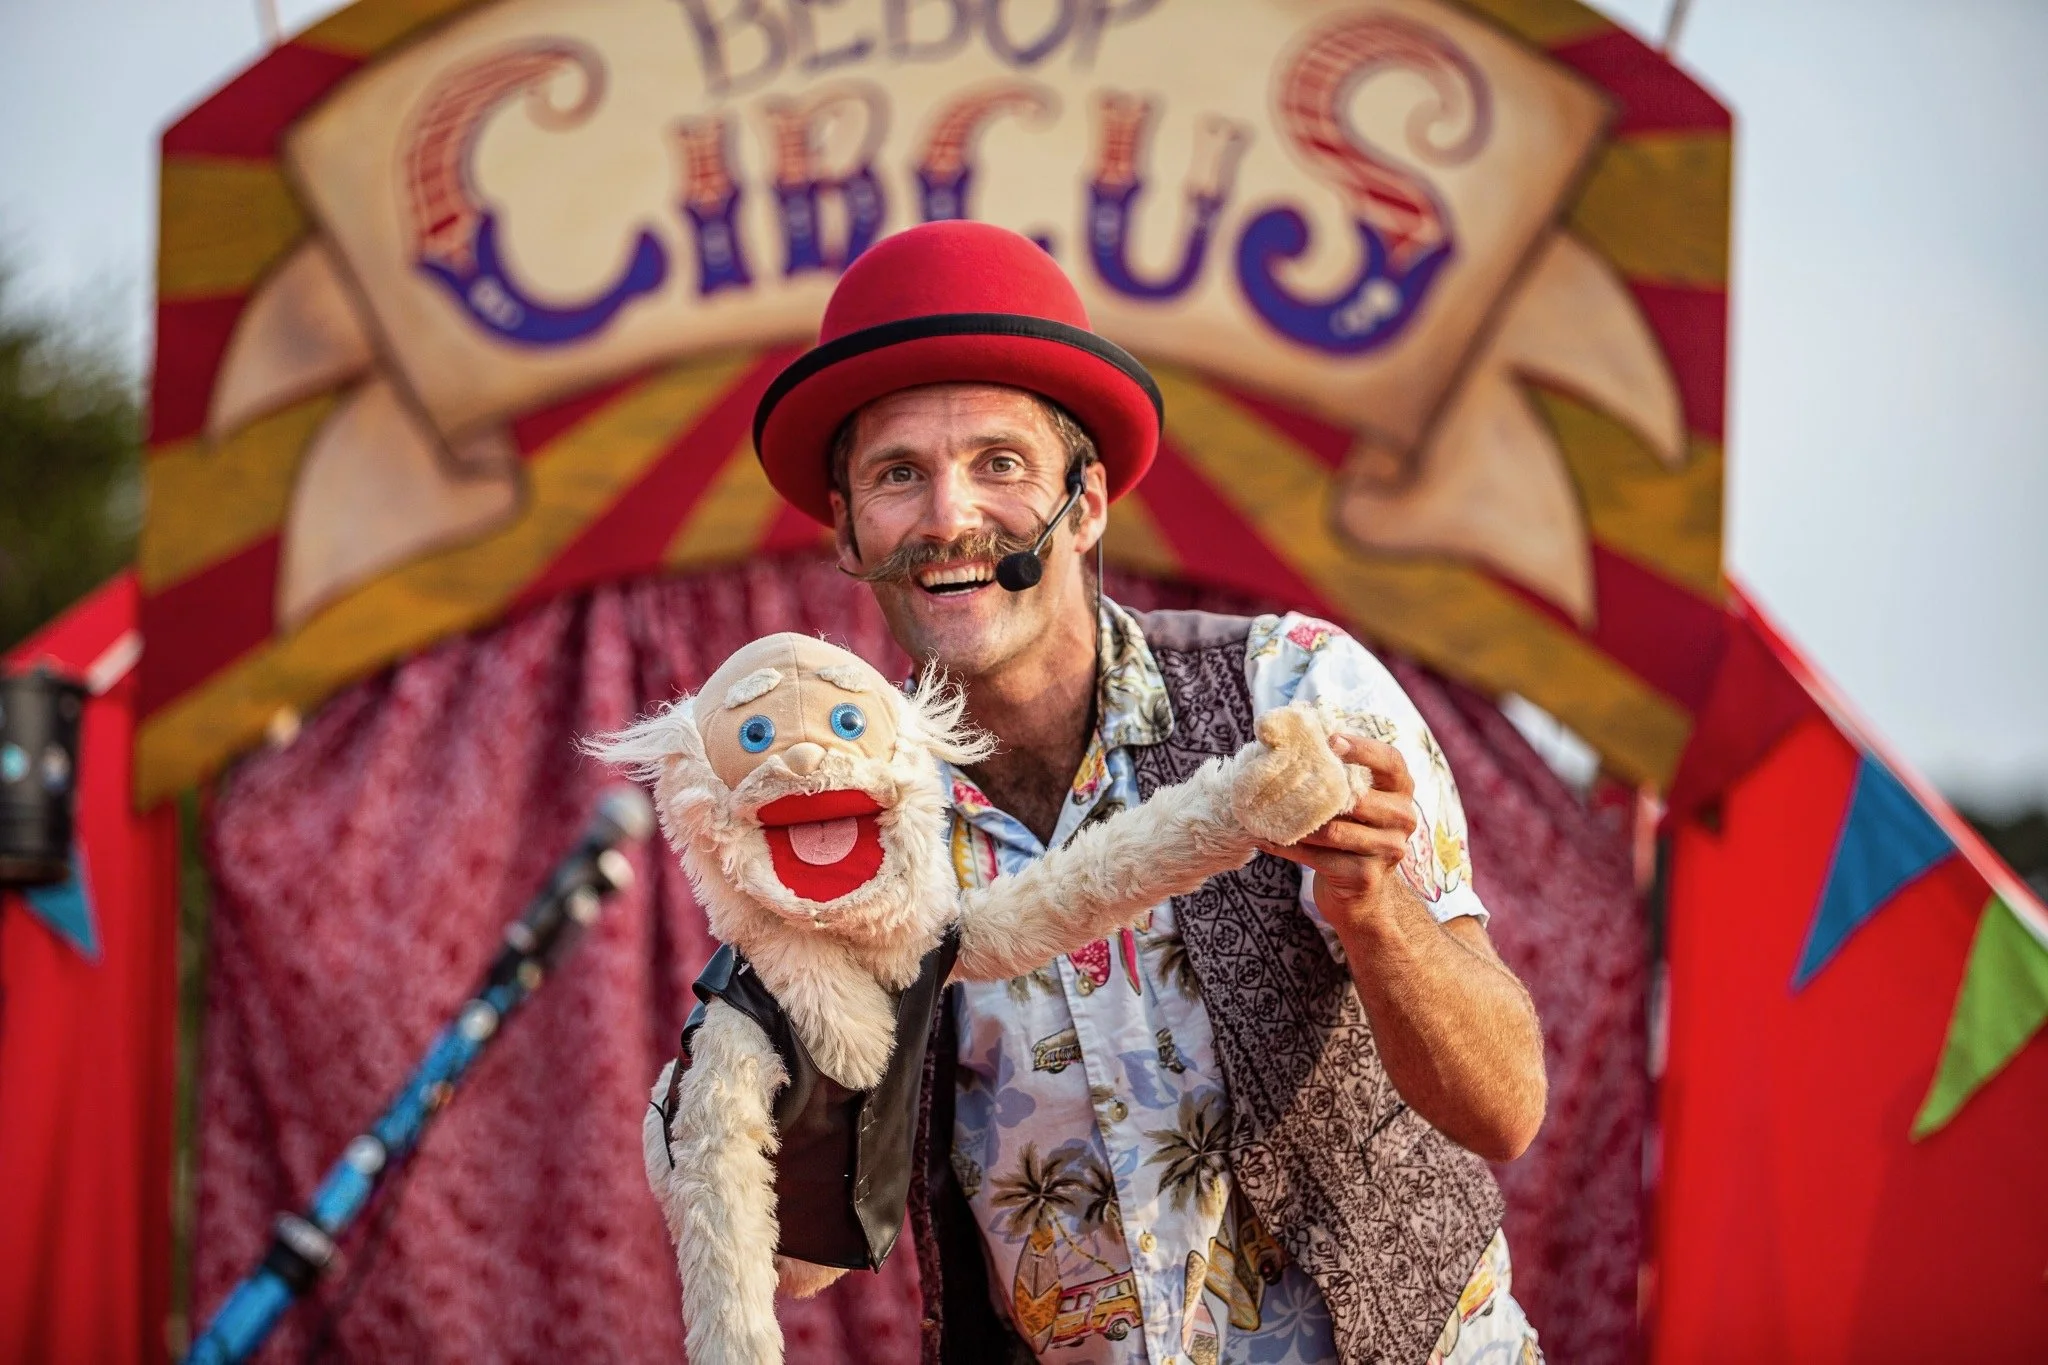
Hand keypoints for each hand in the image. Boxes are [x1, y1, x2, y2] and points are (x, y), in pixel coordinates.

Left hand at [1255, 730, 1417, 937]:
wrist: (1362, 892)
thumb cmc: (1351, 832)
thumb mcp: (1353, 800)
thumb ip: (1338, 773)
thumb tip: (1290, 737)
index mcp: (1401, 790)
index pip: (1390, 761)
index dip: (1363, 748)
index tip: (1331, 740)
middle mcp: (1403, 818)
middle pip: (1360, 799)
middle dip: (1318, 792)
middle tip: (1281, 780)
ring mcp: (1389, 850)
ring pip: (1335, 831)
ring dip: (1297, 824)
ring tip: (1265, 812)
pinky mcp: (1366, 876)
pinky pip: (1319, 858)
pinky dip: (1289, 848)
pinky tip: (1266, 840)